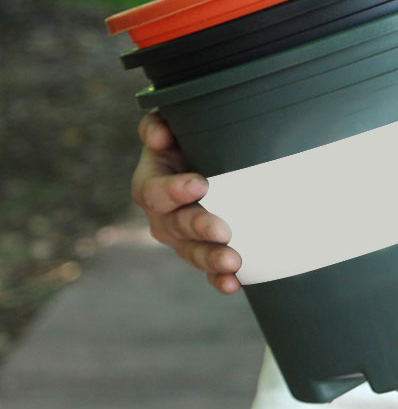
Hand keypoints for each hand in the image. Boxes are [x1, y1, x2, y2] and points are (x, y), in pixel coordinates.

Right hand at [131, 113, 242, 293]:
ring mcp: (182, 238)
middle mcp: (163, 216)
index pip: (156, 191)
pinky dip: (219, 279)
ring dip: (210, 259)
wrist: (201, 162)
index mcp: (152, 184)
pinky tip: (234, 284)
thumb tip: (158, 135)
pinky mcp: (201, 251)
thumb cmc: (185, 142)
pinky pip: (207, 270)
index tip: (199, 185)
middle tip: (222, 229)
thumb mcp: (171, 127)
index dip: (175, 190)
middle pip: (176, 226)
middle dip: (198, 228)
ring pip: (192, 252)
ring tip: (232, 261)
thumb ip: (158, 125)